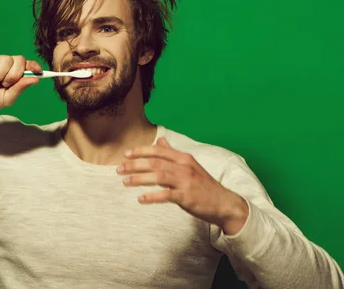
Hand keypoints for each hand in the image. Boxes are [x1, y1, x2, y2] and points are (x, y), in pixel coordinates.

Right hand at [0, 53, 41, 120]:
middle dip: (14, 74)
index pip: (27, 64)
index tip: (38, 71)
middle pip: (19, 59)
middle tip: (4, 84)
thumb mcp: (8, 98)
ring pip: (6, 60)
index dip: (33, 65)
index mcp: (13, 74)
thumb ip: (21, 87)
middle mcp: (5, 65)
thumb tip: (36, 78)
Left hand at [117, 138, 248, 234]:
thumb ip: (173, 154)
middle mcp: (184, 167)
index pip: (158, 151)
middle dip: (135, 164)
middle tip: (119, 169)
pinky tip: (141, 198)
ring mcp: (186, 182)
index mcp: (184, 158)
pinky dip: (152, 196)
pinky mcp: (187, 197)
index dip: (141, 151)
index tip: (126, 154)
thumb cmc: (204, 185)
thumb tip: (161, 140)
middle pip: (155, 162)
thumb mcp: (190, 165)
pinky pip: (166, 195)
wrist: (224, 203)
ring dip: (139, 179)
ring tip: (125, 182)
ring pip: (158, 176)